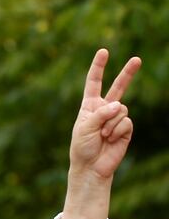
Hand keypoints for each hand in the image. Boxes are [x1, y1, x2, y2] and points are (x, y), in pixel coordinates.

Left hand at [70, 48, 139, 181]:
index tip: (103, 51)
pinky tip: (111, 139)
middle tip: (137, 59)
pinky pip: (125, 121)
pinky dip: (117, 130)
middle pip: (118, 87)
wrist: (91, 166)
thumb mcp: (84, 127)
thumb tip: (119, 105)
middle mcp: (104, 109)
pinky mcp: (126, 128)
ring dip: (110, 123)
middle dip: (127, 73)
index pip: (94, 83)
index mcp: (90, 106)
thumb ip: (100, 114)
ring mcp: (116, 118)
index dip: (98, 67)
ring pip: (121, 109)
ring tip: (103, 136)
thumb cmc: (82, 147)